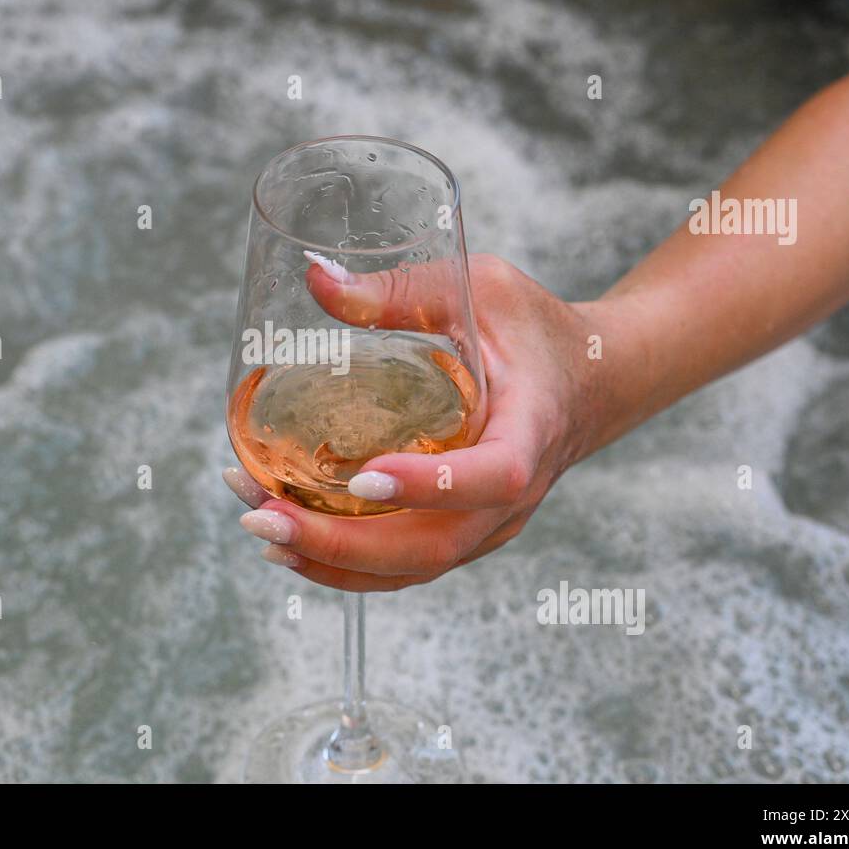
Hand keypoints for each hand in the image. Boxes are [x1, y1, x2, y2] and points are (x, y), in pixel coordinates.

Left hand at [223, 253, 609, 590]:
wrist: (590, 380)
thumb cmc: (534, 329)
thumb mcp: (479, 288)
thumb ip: (400, 291)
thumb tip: (315, 278)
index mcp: (531, 432)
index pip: (489, 477)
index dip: (427, 486)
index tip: (361, 479)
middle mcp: (513, 498)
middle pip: (430, 549)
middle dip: (339, 544)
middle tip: (264, 516)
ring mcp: (488, 526)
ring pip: (410, 569)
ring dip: (329, 559)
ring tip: (258, 523)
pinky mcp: (464, 534)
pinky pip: (405, 566)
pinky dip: (344, 564)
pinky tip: (288, 541)